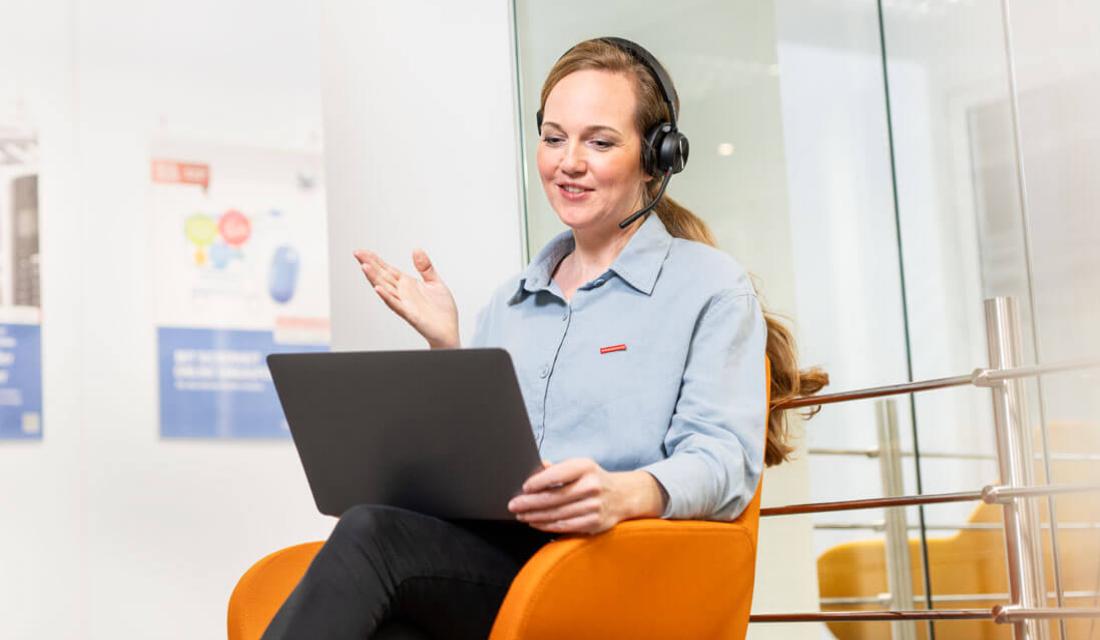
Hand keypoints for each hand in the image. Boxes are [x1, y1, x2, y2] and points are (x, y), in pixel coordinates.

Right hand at [353, 249, 458, 348]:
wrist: (449, 331)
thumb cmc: (442, 311)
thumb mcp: (435, 283)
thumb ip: (425, 267)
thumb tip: (417, 249)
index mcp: (408, 285)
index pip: (388, 269)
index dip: (376, 260)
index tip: (363, 251)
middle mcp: (403, 293)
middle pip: (383, 276)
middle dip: (370, 265)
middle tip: (357, 253)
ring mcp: (405, 304)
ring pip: (385, 289)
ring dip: (374, 278)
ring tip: (364, 266)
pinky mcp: (410, 314)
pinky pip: (396, 305)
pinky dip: (386, 297)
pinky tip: (378, 289)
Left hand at [507, 458, 666, 534]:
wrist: (623, 495)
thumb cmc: (593, 479)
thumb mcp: (579, 466)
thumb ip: (557, 468)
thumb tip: (535, 467)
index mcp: (586, 467)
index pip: (558, 474)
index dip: (539, 481)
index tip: (524, 487)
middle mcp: (592, 486)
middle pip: (555, 497)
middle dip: (530, 503)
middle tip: (513, 505)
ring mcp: (594, 506)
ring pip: (558, 514)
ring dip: (535, 516)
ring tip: (521, 515)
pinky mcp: (594, 523)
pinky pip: (565, 526)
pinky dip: (547, 525)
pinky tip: (535, 522)